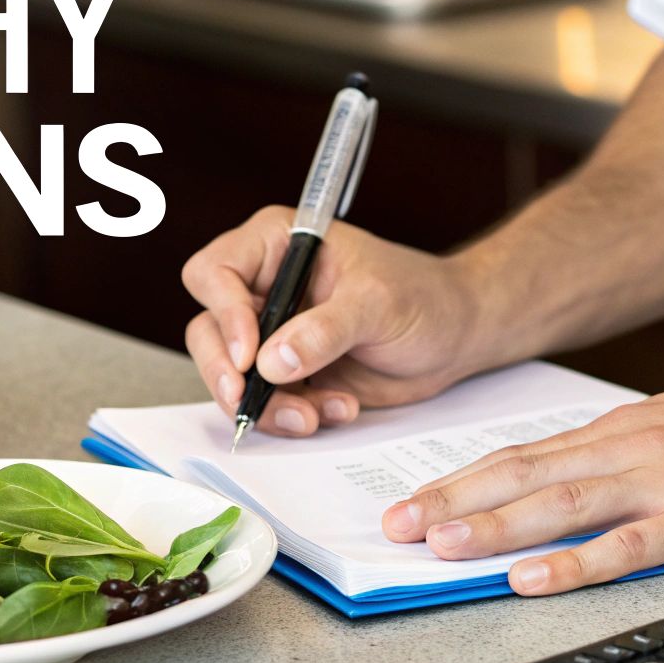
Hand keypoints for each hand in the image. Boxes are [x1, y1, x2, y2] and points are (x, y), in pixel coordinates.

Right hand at [181, 207, 486, 435]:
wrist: (456, 336)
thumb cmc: (423, 298)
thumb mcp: (377, 304)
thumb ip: (325, 330)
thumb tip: (272, 360)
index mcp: (277, 245)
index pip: (215, 273)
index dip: (223, 314)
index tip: (250, 355)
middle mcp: (265, 288)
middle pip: (207, 330)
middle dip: (226, 373)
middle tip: (248, 401)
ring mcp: (273, 334)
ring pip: (231, 376)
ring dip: (267, 405)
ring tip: (315, 415)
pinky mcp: (289, 374)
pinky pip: (266, 404)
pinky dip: (294, 417)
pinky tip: (339, 409)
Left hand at [379, 378, 663, 593]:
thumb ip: (626, 452)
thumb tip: (571, 474)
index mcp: (625, 428)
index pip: (526, 452)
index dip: (465, 477)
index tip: (414, 497)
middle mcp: (634, 446)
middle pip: (527, 472)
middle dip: (455, 498)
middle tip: (398, 524)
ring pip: (564, 502)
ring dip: (497, 526)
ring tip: (443, 546)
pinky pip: (627, 546)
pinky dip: (574, 564)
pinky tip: (533, 578)